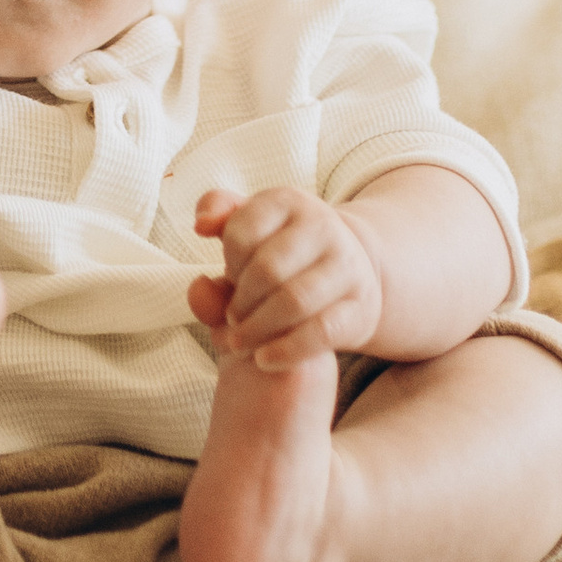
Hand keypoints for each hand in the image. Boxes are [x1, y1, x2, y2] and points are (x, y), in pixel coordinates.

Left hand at [190, 185, 382, 371]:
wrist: (353, 271)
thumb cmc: (285, 251)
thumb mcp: (254, 226)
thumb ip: (219, 220)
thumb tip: (202, 226)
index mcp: (289, 201)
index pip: (242, 232)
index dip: (227, 263)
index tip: (229, 277)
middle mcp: (323, 227)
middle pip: (267, 269)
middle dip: (240, 301)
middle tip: (231, 318)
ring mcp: (347, 267)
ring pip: (294, 301)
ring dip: (257, 328)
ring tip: (240, 341)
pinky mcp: (359, 308)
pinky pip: (321, 332)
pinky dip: (286, 350)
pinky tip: (264, 359)